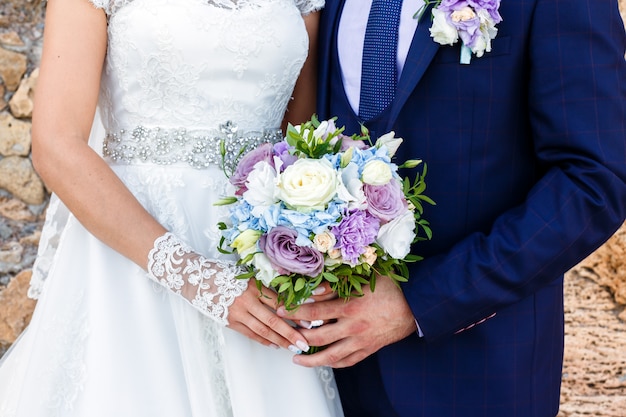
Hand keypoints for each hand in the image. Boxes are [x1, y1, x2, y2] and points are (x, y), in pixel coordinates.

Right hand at [227, 280, 310, 353]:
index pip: (280, 303)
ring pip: (263, 330)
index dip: (295, 314)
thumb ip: (267, 288)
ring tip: (292, 347)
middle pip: (273, 321)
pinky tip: (275, 345)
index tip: (308, 322)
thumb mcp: (250, 277)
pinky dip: (264, 341)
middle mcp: (247, 301)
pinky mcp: (230, 322)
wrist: (201, 281)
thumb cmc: (229, 276)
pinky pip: (250, 334)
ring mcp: (238, 313)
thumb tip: (290, 300)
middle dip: (290, 334)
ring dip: (279, 341)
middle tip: (304, 344)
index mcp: (255, 287)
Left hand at [277, 275, 416, 367]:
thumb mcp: (364, 279)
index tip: (282, 310)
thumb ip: (338, 285)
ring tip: (297, 359)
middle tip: (285, 334)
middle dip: (297, 337)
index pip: (314, 312)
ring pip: (331, 356)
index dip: (295, 312)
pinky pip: (347, 361)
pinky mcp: (368, 349)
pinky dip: (333, 364)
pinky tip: (323, 362)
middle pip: (317, 338)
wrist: (416, 306)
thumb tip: (314, 290)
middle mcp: (353, 327)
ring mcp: (360, 341)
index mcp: (350, 307)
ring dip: (311, 360)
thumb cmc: (391, 288)